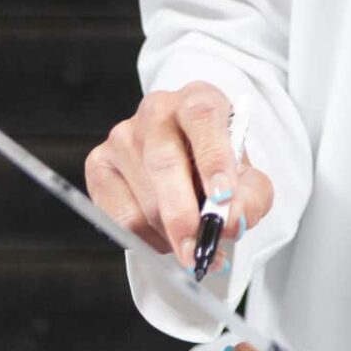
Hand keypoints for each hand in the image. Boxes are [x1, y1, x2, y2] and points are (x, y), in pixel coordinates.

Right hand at [84, 81, 273, 267]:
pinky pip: (119, 216)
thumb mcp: (249, 179)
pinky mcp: (99, 164)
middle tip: (198, 250)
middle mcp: (157, 111)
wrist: (189, 164)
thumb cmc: (220, 168)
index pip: (202, 117)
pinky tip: (164, 237)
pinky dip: (146, 239)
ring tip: (191, 240)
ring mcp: (123, 136)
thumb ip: (251, 198)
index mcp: (198, 100)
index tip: (223, 198)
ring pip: (144, 198)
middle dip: (182, 215)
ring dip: (170, 233)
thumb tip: (230, 221)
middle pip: (164, 162)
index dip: (213, 158)